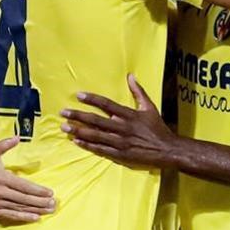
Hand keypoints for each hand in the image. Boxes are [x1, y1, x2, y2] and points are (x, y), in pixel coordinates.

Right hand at [0, 136, 55, 222]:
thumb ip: (4, 145)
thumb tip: (17, 138)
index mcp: (0, 178)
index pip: (22, 186)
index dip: (37, 190)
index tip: (50, 193)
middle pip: (23, 199)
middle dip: (40, 202)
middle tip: (53, 204)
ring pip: (18, 208)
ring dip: (35, 210)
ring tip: (49, 211)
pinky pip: (10, 215)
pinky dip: (23, 217)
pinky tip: (34, 218)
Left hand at [61, 74, 176, 167]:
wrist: (166, 149)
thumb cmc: (158, 128)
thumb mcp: (150, 107)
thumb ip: (138, 91)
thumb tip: (131, 76)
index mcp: (129, 114)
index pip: (106, 104)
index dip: (92, 99)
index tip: (79, 95)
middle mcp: (122, 127)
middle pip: (96, 120)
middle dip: (78, 116)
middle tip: (63, 113)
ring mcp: (120, 141)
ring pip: (95, 135)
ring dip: (78, 130)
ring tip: (64, 127)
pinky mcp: (120, 154)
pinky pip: (100, 149)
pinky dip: (88, 145)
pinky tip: (77, 141)